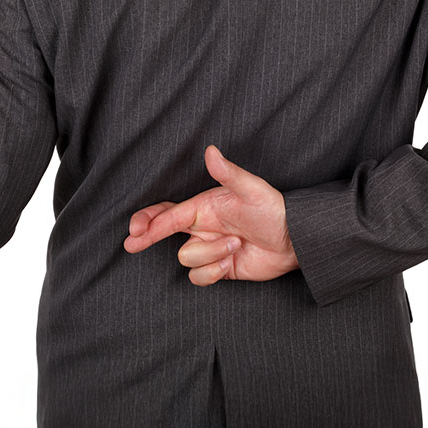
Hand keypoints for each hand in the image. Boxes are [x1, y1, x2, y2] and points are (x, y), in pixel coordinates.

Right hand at [123, 145, 299, 285]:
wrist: (295, 241)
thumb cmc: (274, 211)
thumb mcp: (252, 189)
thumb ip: (228, 173)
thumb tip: (210, 151)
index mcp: (204, 207)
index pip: (168, 213)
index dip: (148, 221)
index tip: (134, 231)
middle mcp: (203, 227)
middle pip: (163, 232)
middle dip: (148, 236)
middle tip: (132, 243)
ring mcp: (209, 248)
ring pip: (187, 258)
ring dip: (211, 253)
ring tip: (236, 244)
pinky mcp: (218, 269)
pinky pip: (199, 277)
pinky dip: (213, 272)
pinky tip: (230, 263)